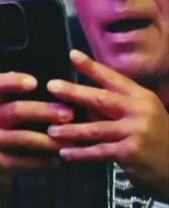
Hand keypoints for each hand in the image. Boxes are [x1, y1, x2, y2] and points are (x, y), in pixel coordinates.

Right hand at [0, 72, 73, 200]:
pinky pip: (21, 161)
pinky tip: (56, 161)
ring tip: (70, 142)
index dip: (12, 81)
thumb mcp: (2, 118)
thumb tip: (63, 96)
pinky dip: (42, 162)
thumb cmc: (2, 137)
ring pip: (23, 138)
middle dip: (45, 111)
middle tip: (69, 114)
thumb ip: (22, 106)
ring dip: (49, 140)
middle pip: (16, 110)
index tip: (35, 82)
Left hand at [46, 50, 168, 198]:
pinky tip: (65, 153)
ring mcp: (136, 131)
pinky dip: (80, 153)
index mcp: (142, 97)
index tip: (73, 55)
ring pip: (96, 128)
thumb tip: (83, 103)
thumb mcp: (142, 115)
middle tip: (52, 86)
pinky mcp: (130, 152)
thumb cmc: (156, 138)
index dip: (93, 67)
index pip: (114, 78)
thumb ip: (115, 108)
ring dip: (71, 129)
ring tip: (51, 130)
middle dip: (75, 92)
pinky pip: (99, 151)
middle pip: (102, 99)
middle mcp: (140, 111)